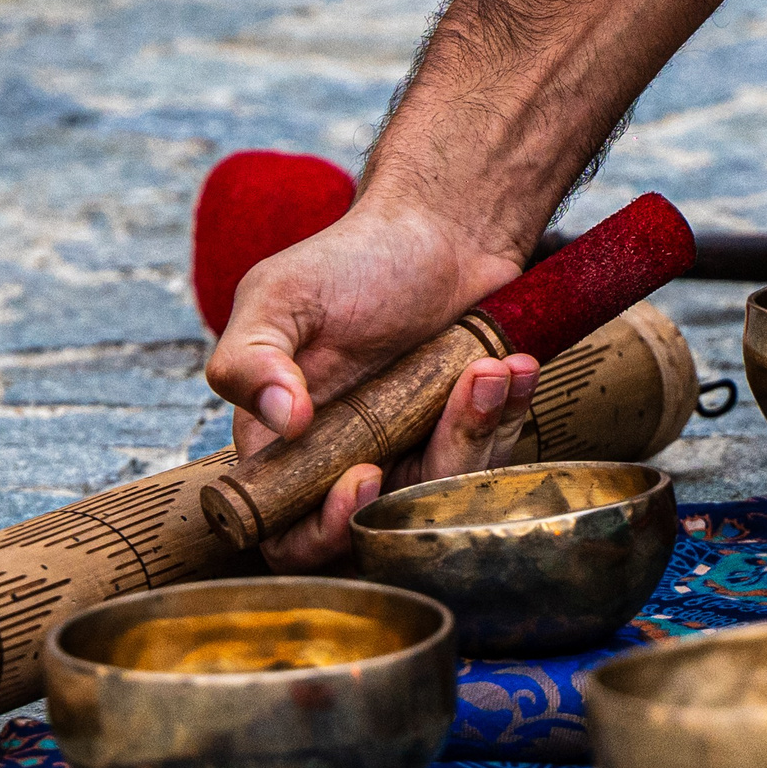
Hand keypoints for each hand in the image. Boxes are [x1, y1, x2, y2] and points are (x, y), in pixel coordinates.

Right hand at [206, 197, 538, 570]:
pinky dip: (507, 414)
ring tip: (491, 368)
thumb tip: (283, 422)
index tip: (365, 476)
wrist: (440, 231)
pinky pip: (489, 460)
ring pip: (444, 499)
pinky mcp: (461, 440)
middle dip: (428, 479)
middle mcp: (343, 462)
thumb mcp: (280, 295)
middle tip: (454, 410)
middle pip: (380, 529)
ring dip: (478, 433)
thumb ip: (251, 358)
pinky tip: (515, 367)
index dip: (323, 533)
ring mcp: (407, 454)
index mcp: (283, 447)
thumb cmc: (351, 260)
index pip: (289, 536)